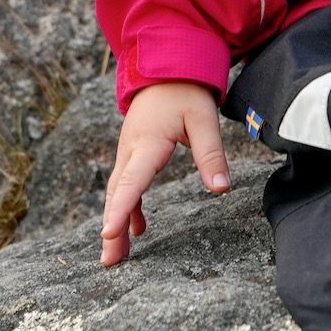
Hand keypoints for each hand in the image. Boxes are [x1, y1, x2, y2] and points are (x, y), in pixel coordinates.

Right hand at [100, 81, 229, 266]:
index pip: (131, 181)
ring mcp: (128, 152)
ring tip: (116, 257)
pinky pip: (125, 185)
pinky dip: (127, 207)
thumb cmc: (185, 92)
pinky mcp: (133, 153)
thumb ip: (211, 153)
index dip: (120, 209)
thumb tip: (222, 189)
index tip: (109, 233)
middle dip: (112, 228)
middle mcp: (131, 150)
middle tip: (109, 263)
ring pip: (118, 192)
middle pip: (117, 194)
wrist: (166, 68)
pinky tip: (137, 229)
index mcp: (147, 143)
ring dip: (116, 222)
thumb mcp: (204, 118)